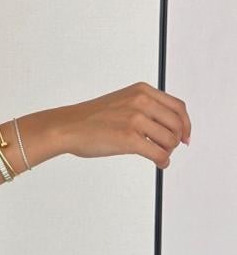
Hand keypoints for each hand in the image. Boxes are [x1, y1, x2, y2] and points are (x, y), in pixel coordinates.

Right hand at [55, 81, 190, 167]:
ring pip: (171, 140)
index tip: (185, 136)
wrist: (67, 126)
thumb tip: (170, 126)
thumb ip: (145, 107)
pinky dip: (163, 162)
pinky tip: (158, 163)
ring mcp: (135, 119)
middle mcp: (140, 101)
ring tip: (158, 155)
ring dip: (168, 151)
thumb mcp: (122, 101)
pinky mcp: (130, 138)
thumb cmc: (91, 118)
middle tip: (167, 148)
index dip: (186, 124)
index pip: (178, 106)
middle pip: (178, 124)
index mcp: (141, 90)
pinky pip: (160, 154)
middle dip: (176, 140)